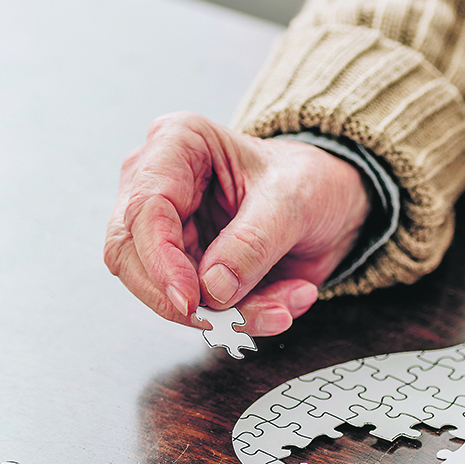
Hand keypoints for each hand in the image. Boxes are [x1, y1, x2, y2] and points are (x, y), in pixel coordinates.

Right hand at [104, 112, 370, 335]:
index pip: (144, 209)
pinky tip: (282, 304)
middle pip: (132, 257)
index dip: (160, 262)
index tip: (191, 300)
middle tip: (235, 320)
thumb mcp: (294, 201)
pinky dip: (241, 317)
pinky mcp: (185, 267)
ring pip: (165, 292)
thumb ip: (253, 243)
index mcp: (177, 143)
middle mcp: (159, 185)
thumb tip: (212, 288)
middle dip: (186, 300)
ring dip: (225, 314)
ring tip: (282, 308)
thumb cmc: (310, 180)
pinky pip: (198, 309)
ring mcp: (167, 230)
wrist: (332, 203)